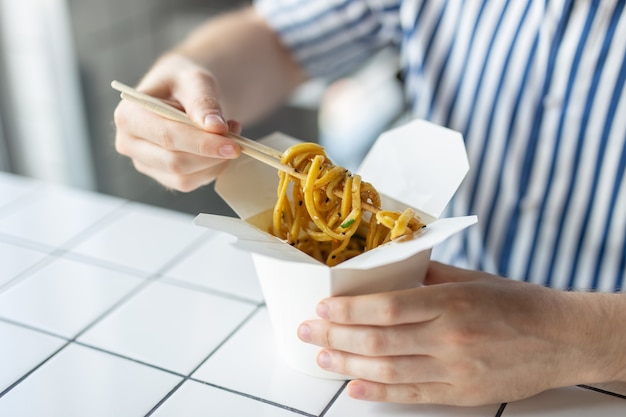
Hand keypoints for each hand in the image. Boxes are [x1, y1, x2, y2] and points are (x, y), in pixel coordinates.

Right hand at [113, 54, 241, 190]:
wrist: (182, 92)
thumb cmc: (184, 82)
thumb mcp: (195, 80)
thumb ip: (203, 102)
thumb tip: (215, 127)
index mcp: (128, 115)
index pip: (167, 137)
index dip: (202, 143)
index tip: (234, 144)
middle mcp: (128, 143)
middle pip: (175, 162)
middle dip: (211, 155)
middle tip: (237, 139)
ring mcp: (144, 162)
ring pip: (183, 178)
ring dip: (214, 164)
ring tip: (229, 137)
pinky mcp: (161, 175)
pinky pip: (189, 183)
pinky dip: (211, 169)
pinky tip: (219, 149)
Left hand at [297, 262, 601, 405]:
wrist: (562, 338)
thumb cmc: (517, 303)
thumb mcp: (471, 279)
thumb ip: (427, 275)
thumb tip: (389, 270)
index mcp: (450, 301)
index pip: (385, 308)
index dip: (347, 311)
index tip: (322, 309)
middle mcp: (448, 337)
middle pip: (377, 341)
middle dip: (334, 337)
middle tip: (308, 332)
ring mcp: (454, 370)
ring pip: (387, 371)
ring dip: (348, 366)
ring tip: (322, 358)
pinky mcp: (461, 394)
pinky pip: (412, 395)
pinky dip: (379, 393)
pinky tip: (355, 388)